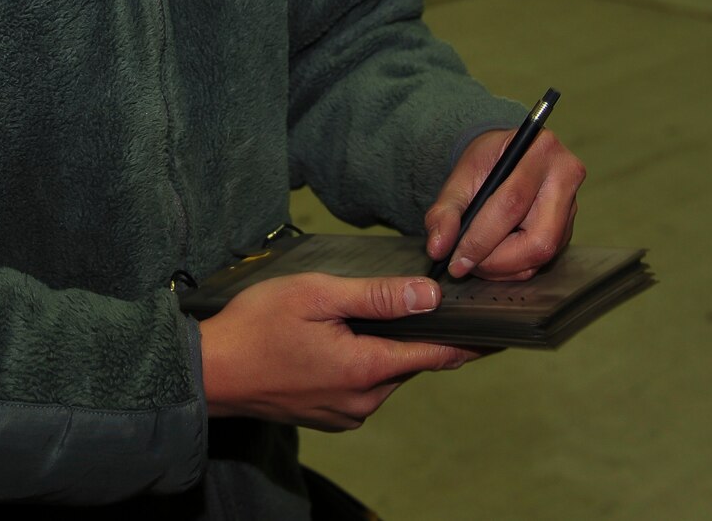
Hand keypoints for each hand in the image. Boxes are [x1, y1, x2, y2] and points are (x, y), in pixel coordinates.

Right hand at [198, 272, 483, 429]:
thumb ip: (377, 297)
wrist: (210, 373)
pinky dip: (361, 362)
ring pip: (385, 373)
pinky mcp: (330, 416)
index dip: (470, 341)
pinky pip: (362, 385)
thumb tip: (430, 297)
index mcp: (367, 368)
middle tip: (407, 298)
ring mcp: (346, 413)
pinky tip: (335, 340)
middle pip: (409, 362)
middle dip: (413, 333)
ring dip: (382, 347)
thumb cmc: (255, 327)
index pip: (437, 355)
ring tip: (355, 315)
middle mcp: (364, 400)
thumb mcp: (316, 295)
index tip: (501, 331)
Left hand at [426, 129, 584, 280]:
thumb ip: (445, 211)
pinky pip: (544, 259)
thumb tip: (438, 248)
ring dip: (503, 267)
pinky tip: (492, 257)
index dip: (482, 238)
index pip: (512, 203)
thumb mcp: (459, 177)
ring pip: (542, 253)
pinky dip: (513, 267)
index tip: (455, 259)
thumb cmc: (486, 162)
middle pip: (538, 238)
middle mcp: (566, 177)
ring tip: (475, 260)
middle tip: (464, 265)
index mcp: (540, 151)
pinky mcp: (569, 228)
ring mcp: (572, 206)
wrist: (507, 156)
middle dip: (496, 260)